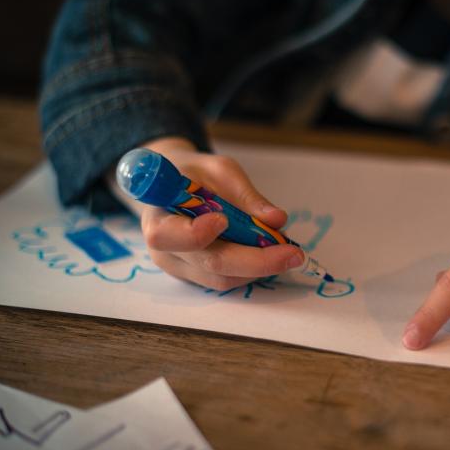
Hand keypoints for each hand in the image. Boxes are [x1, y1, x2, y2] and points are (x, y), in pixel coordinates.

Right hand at [111, 136, 303, 290]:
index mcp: (158, 217)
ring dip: (260, 268)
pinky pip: (228, 279)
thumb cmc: (195, 174)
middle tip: (292, 253)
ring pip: (223, 279)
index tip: (223, 220)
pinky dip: (253, 269)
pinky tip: (271, 254)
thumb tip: (276, 219)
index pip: (168, 235)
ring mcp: (181, 268)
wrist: (176, 187)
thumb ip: (246, 195)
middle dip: (256, 260)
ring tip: (287, 250)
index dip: (196, 233)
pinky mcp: (197, 277)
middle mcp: (164, 250)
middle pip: (209, 263)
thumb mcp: (220, 170)